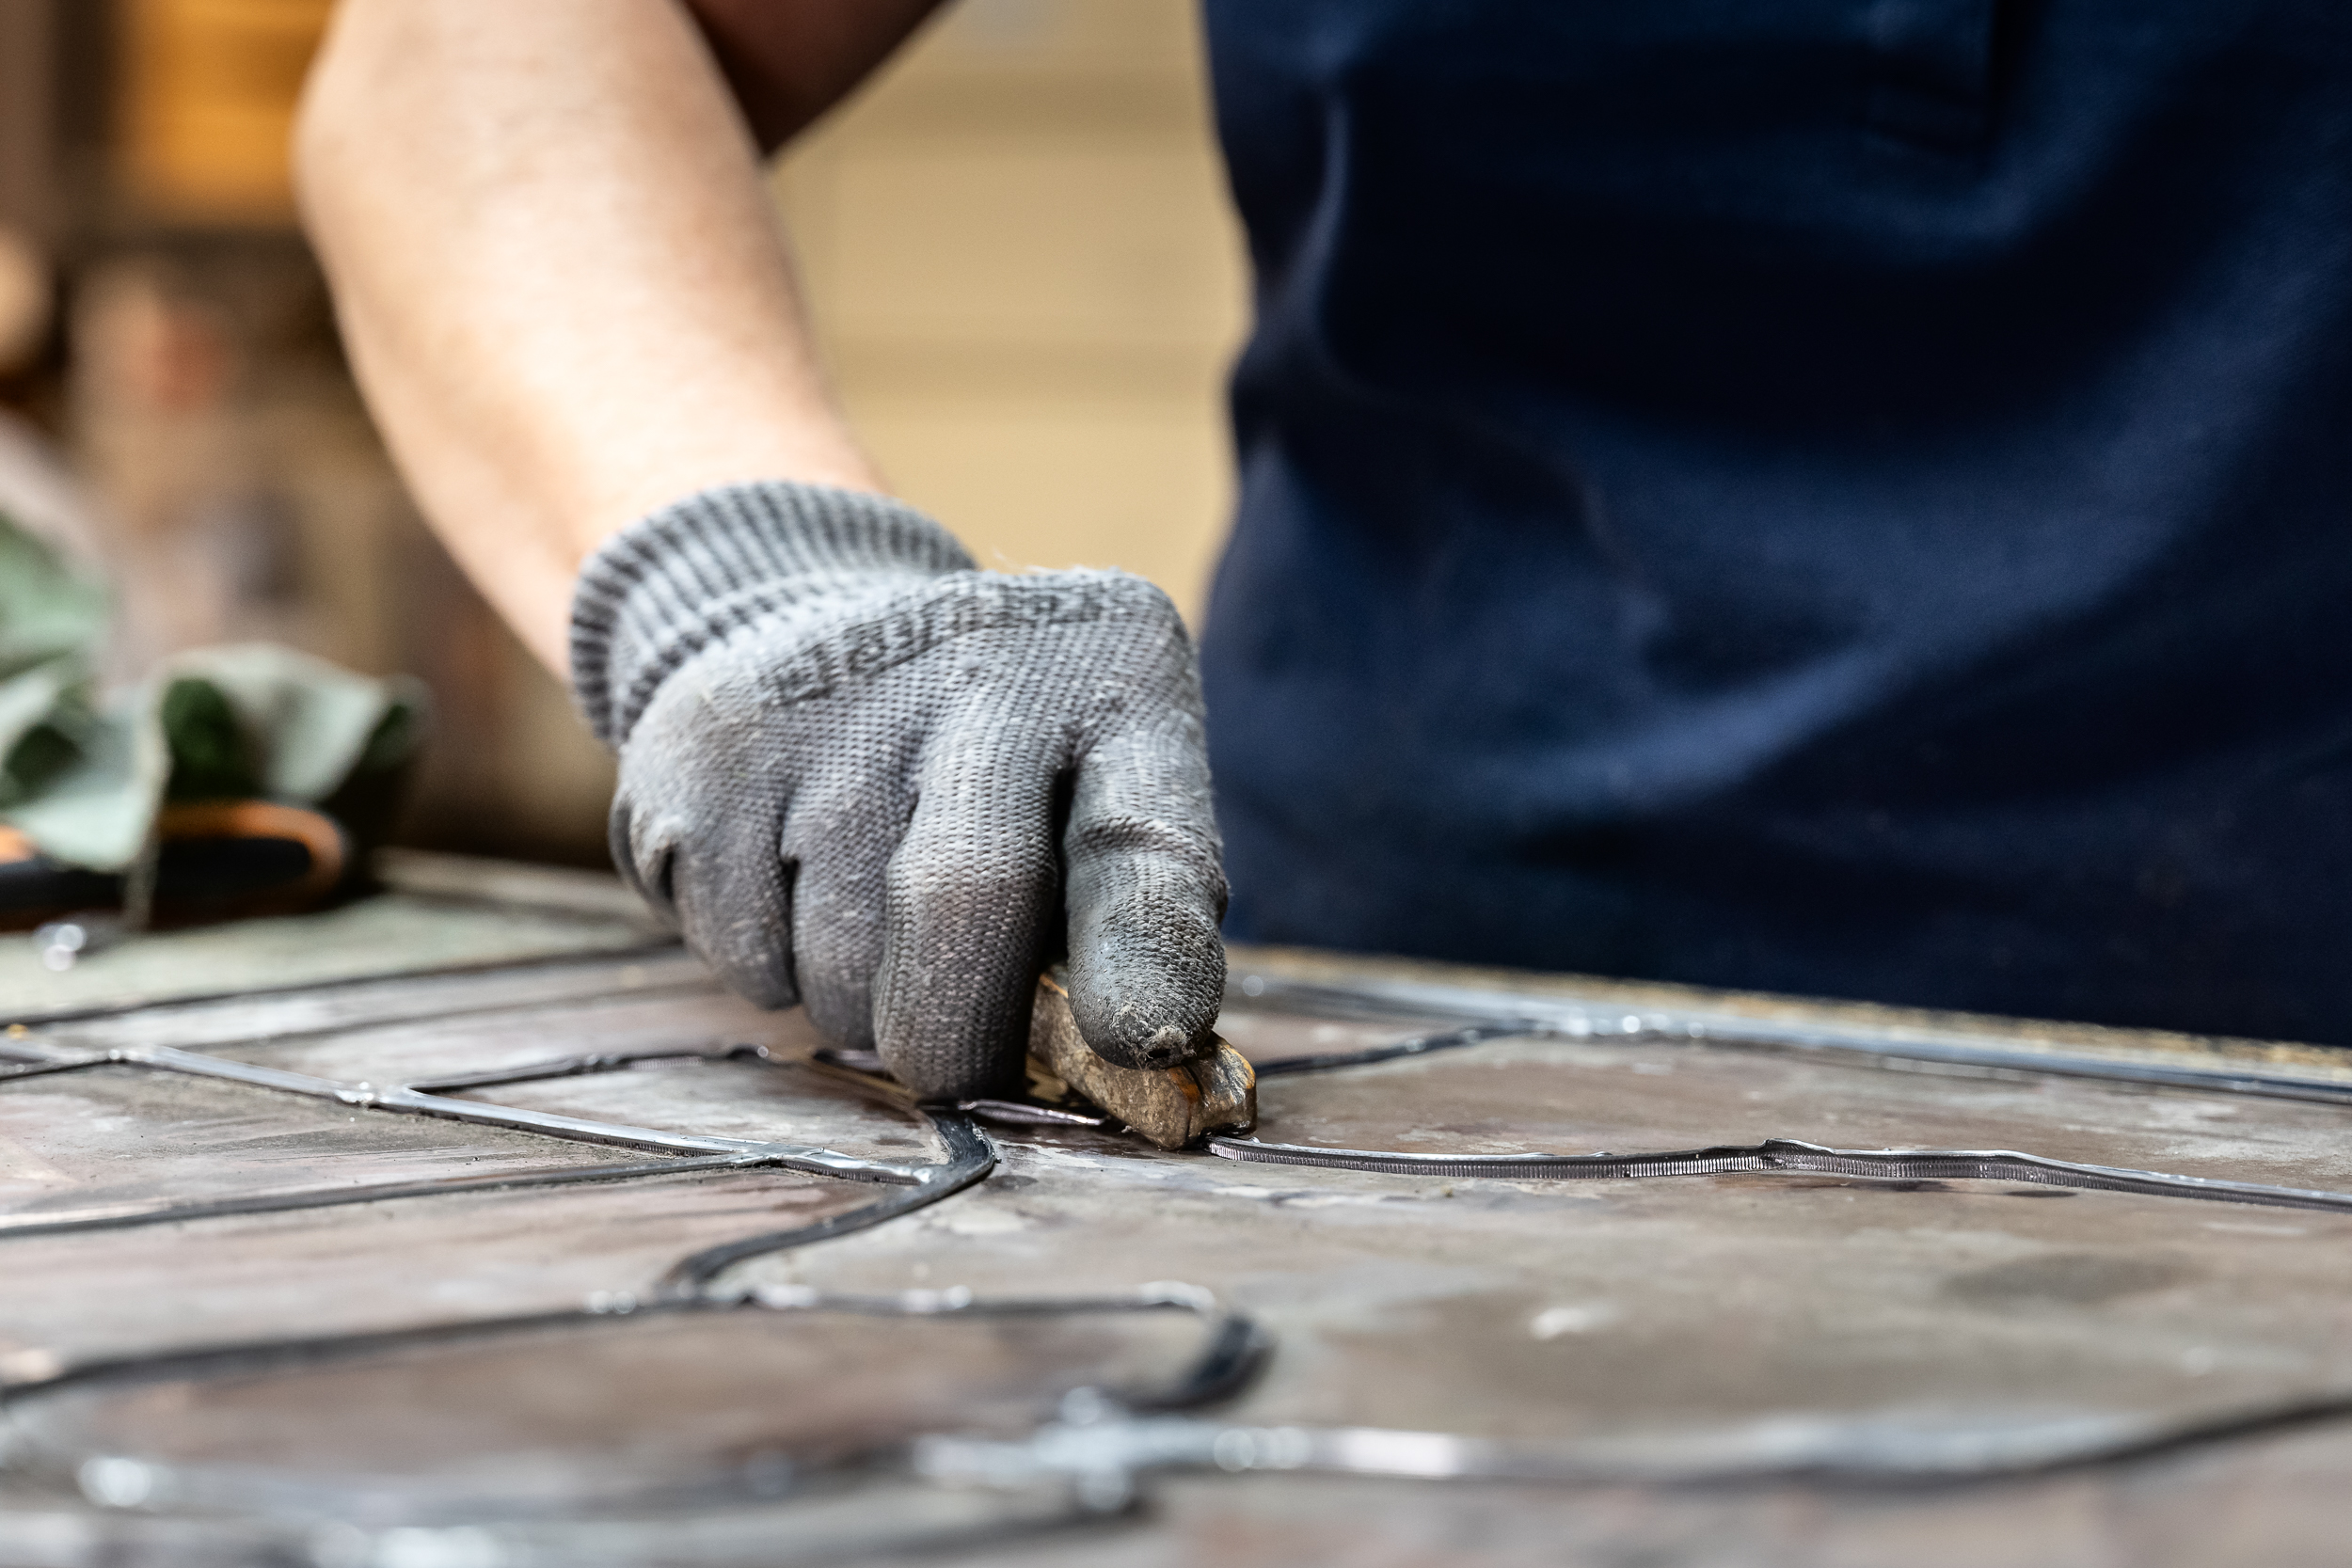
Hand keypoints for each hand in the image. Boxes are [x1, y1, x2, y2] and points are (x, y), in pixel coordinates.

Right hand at [571, 481, 1226, 1098]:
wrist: (819, 628)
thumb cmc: (1006, 772)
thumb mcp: (1102, 797)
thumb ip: (1133, 921)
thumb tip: (1136, 1061)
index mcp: (1118, 681)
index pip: (1142, 828)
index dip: (1144, 946)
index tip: (1142, 1038)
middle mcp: (981, 663)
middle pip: (960, 895)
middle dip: (959, 1031)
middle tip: (957, 1064)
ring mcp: (831, 695)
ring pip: (837, 956)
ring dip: (859, 1006)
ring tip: (874, 932)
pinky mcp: (706, 744)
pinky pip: (740, 949)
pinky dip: (772, 972)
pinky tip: (794, 892)